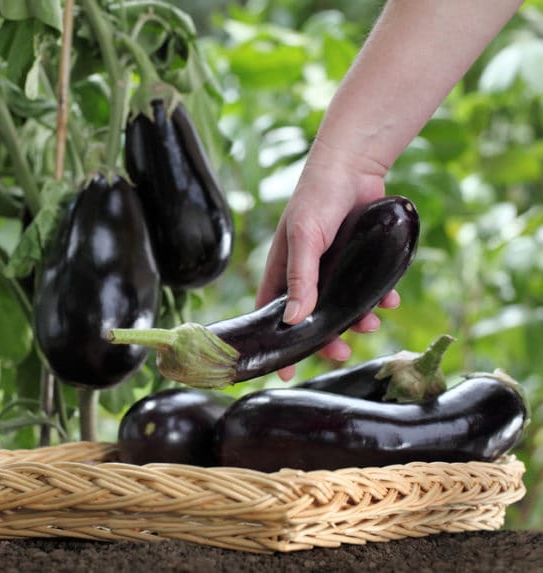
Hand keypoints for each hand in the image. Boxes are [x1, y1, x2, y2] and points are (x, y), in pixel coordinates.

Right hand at [255, 139, 395, 380]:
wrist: (354, 164)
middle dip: (326, 339)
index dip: (276, 343)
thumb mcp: (304, 238)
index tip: (282, 372)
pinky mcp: (359, 261)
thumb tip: (294, 320)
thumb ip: (301, 278)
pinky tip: (391, 300)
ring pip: (342, 307)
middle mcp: (306, 274)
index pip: (271, 314)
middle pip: (311, 319)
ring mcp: (333, 269)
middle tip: (342, 353)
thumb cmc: (317, 196)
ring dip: (356, 320)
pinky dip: (380, 298)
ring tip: (372, 321)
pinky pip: (368, 289)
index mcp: (282, 270)